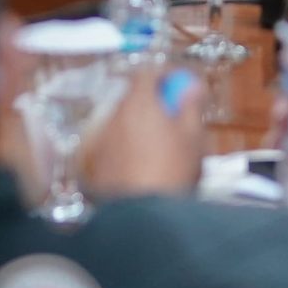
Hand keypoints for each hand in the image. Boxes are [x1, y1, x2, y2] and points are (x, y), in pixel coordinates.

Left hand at [83, 68, 207, 197]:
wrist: (142, 214)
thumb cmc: (172, 170)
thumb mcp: (192, 137)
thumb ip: (192, 106)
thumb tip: (193, 85)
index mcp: (138, 104)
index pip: (147, 73)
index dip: (165, 74)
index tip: (180, 83)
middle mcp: (113, 115)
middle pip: (132, 98)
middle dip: (152, 102)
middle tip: (173, 116)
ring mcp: (100, 138)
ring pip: (121, 122)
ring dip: (138, 124)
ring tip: (160, 145)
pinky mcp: (94, 161)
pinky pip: (113, 144)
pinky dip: (127, 145)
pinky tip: (142, 164)